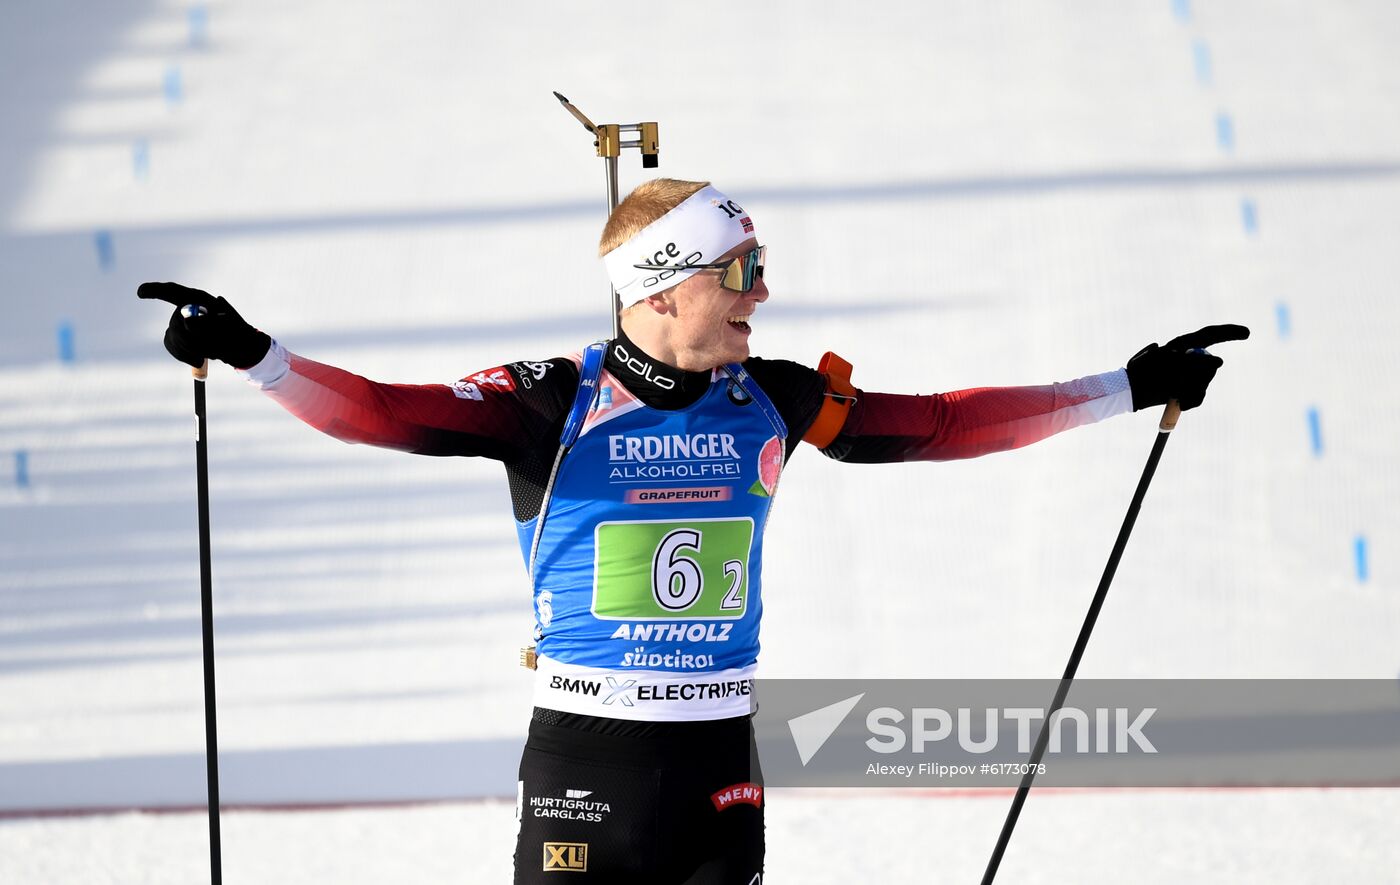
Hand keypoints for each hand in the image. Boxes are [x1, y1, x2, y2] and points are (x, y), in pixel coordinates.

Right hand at [137, 282, 270, 368]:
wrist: (239, 347)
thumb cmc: (237, 333)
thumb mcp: (229, 327)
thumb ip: (210, 323)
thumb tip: (187, 322)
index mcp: (199, 298)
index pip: (172, 291)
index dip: (155, 290)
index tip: (141, 293)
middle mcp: (186, 308)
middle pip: (175, 321)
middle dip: (190, 340)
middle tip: (208, 352)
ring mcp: (180, 322)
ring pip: (173, 336)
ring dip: (191, 349)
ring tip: (210, 353)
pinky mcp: (177, 335)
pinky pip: (170, 344)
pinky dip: (183, 354)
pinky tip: (197, 358)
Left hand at [1125, 324, 1249, 410]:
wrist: (1129, 391)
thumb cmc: (1145, 373)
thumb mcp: (1169, 364)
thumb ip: (1195, 362)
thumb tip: (1219, 361)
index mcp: (1182, 345)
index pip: (1211, 335)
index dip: (1229, 332)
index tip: (1247, 333)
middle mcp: (1188, 358)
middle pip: (1210, 365)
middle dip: (1200, 377)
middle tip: (1181, 381)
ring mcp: (1187, 374)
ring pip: (1205, 382)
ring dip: (1192, 391)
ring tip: (1175, 393)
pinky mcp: (1185, 388)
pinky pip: (1199, 395)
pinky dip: (1192, 400)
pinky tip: (1180, 402)